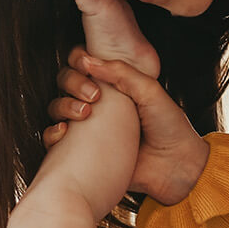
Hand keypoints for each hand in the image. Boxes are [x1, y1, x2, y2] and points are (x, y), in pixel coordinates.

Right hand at [45, 49, 209, 204]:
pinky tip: (66, 133)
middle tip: (93, 96)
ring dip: (63, 106)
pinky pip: (54, 141)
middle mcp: (98, 104)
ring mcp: (88, 128)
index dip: (78, 60)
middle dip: (72, 82)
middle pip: (66, 83)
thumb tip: (88, 60)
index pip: (84, 64)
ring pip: (57, 108)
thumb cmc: (169, 127)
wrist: (176, 168)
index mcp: (114, 86)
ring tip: (84, 114)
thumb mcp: (150, 91)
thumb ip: (122, 72)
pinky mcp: (81, 152)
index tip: (84, 64)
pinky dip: (53, 134)